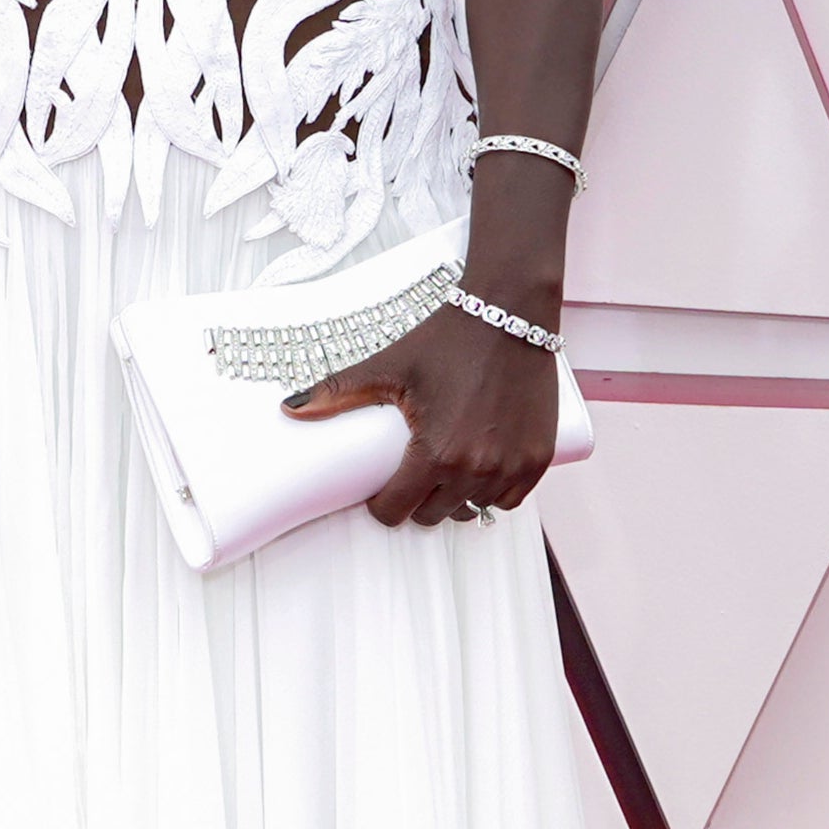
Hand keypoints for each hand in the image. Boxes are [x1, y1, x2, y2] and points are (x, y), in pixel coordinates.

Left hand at [287, 305, 561, 526]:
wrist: (509, 313)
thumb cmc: (447, 338)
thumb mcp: (390, 365)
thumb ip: (339, 391)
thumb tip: (289, 408)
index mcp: (435, 454)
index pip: (397, 512)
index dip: (382, 503)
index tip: (382, 488)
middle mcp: (477, 469)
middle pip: (433, 515)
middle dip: (418, 500)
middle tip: (413, 472)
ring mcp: (512, 467)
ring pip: (473, 511)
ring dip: (456, 498)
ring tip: (446, 469)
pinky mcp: (539, 459)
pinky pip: (510, 499)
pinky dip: (495, 491)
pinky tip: (481, 468)